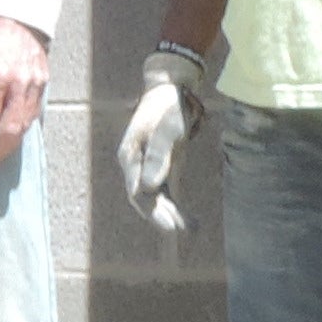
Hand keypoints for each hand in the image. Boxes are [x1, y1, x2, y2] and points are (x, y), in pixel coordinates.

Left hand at [0, 15, 51, 168]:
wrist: (18, 16)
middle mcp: (19, 83)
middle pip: (11, 128)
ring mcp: (35, 84)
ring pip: (26, 124)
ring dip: (12, 143)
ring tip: (0, 155)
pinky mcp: (44, 82)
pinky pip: (34, 112)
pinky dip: (23, 128)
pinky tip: (14, 136)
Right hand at [120, 49, 207, 233]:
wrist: (171, 90)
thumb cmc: (167, 107)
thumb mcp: (166, 130)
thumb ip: (158, 157)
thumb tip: (148, 188)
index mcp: (130, 157)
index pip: (137, 192)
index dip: (151, 211)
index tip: (169, 226)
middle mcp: (135, 166)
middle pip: (145, 199)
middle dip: (161, 217)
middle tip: (179, 231)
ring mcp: (148, 168)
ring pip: (156, 199)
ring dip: (170, 215)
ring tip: (190, 230)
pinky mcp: (162, 168)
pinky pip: (167, 193)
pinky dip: (176, 207)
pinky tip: (191, 220)